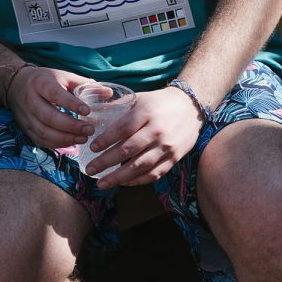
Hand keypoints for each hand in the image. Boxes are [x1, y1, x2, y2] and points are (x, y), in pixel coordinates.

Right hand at [6, 64, 93, 149]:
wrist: (16, 85)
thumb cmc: (45, 80)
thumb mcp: (63, 76)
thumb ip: (84, 85)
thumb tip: (109, 93)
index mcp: (41, 83)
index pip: (55, 94)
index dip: (71, 104)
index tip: (88, 111)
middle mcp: (31, 100)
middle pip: (49, 117)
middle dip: (71, 126)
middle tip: (90, 130)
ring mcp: (27, 116)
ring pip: (45, 132)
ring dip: (66, 138)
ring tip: (83, 138)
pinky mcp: (26, 128)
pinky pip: (41, 140)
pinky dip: (57, 144)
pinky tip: (71, 142)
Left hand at [84, 86, 201, 186]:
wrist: (190, 107)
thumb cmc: (159, 102)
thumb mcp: (139, 99)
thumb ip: (118, 108)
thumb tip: (92, 117)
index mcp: (145, 112)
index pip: (122, 129)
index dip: (105, 140)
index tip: (91, 147)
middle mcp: (156, 130)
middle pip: (128, 150)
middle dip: (106, 162)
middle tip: (90, 169)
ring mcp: (166, 146)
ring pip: (140, 166)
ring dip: (119, 177)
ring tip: (102, 183)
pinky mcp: (174, 158)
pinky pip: (154, 174)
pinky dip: (137, 181)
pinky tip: (123, 183)